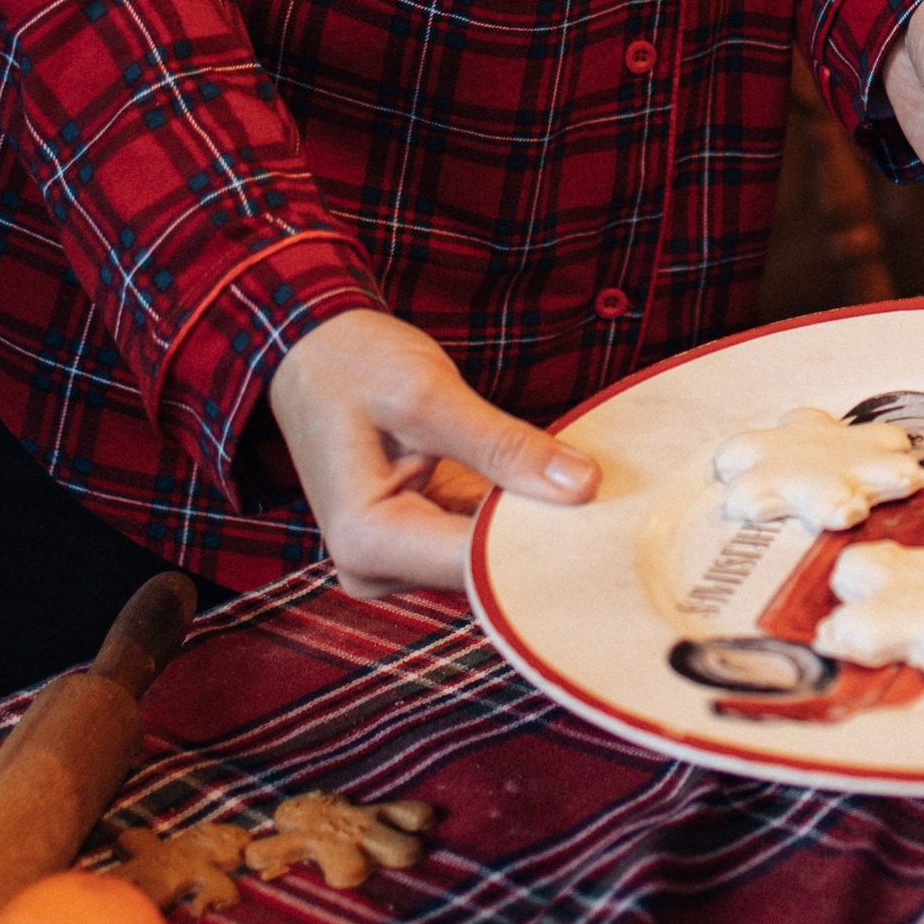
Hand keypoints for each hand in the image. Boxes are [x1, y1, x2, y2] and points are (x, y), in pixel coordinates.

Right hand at [270, 307, 596, 597]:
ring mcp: (393, 560)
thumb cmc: (353, 364)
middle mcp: (374, 567)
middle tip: (614, 498)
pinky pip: (477, 539)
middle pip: (484, 570)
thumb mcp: (430, 395)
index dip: (547, 543)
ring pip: (487, 559)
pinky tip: (549, 482)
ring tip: (582, 482)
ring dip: (531, 523)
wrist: (309, 353)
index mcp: (367, 539)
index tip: (610, 516)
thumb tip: (583, 486)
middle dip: (545, 535)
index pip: (478, 565)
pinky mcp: (414, 542)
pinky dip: (511, 512)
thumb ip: (504, 446)